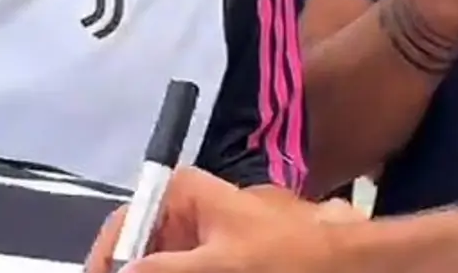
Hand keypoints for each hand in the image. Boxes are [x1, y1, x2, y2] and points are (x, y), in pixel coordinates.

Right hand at [86, 168, 337, 272]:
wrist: (350, 265)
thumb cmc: (285, 256)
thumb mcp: (218, 265)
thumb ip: (161, 272)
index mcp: (183, 193)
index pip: (125, 225)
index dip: (107, 261)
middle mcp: (189, 211)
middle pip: (142, 252)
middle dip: (136, 271)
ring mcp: (207, 240)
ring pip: (165, 264)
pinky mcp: (224, 260)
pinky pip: (187, 267)